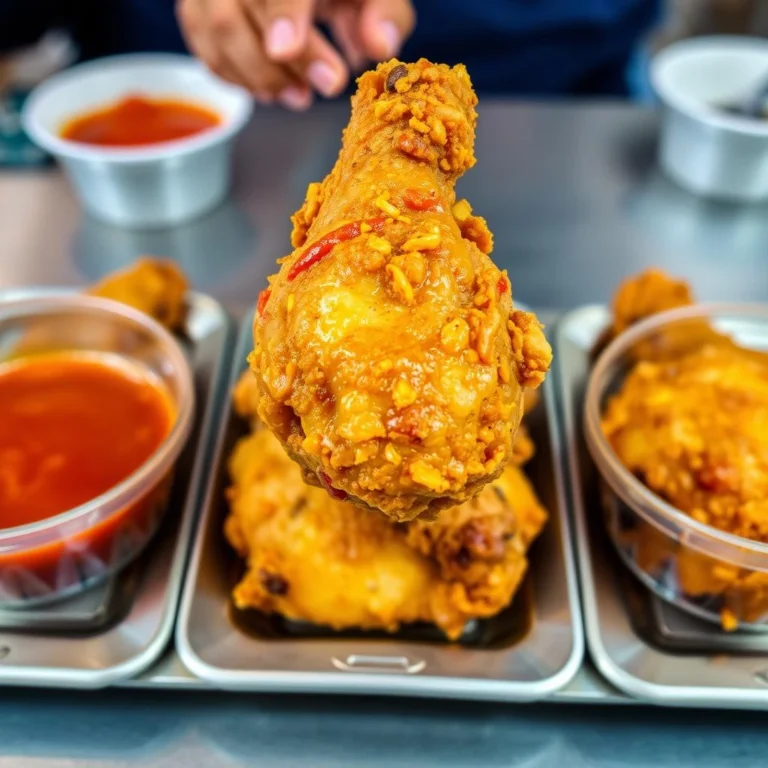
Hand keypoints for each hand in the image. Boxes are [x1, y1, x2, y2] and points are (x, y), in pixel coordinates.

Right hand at [177, 0, 415, 109]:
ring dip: (260, 76)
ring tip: (300, 95)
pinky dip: (239, 77)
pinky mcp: (197, 7)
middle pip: (242, 9)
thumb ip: (385, 15)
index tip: (285, 50)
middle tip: (327, 86)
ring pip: (217, 30)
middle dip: (282, 61)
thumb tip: (379, 46)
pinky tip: (272, 87)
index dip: (282, 15)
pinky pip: (206, 48)